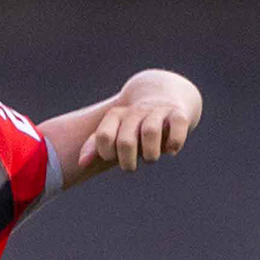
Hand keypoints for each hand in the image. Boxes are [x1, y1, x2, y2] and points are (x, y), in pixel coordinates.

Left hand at [85, 73, 199, 172]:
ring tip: (151, 158)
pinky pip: (177, 127)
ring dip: (151, 155)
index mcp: (117, 115)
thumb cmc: (134, 123)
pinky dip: (174, 143)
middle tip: (131, 165)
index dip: (107, 153)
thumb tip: (81, 163)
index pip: (104, 137)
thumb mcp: (114, 131)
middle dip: (128, 162)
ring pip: (150, 132)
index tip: (113, 156)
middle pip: (126, 141)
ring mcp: (158, 111)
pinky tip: (170, 150)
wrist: (164, 94)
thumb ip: (95, 146)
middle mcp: (136, 112)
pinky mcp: (179, 114)